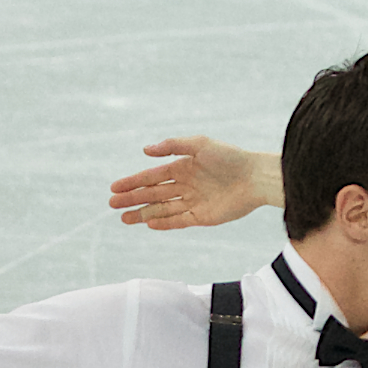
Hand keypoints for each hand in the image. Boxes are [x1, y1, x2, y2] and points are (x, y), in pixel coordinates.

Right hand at [108, 136, 270, 229]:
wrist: (255, 177)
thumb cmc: (230, 156)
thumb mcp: (199, 144)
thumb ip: (172, 146)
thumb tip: (145, 150)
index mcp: (183, 166)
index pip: (152, 176)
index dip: (133, 182)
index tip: (114, 188)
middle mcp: (186, 185)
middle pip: (153, 194)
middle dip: (132, 199)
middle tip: (112, 205)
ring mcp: (193, 202)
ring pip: (162, 209)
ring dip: (143, 213)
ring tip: (124, 219)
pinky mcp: (203, 217)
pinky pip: (178, 221)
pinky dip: (164, 223)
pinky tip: (148, 223)